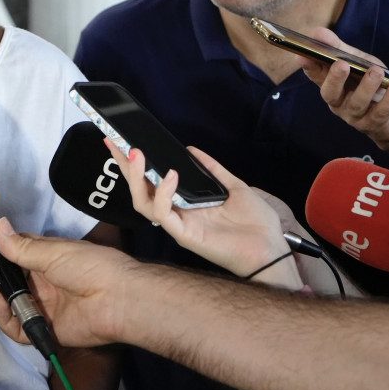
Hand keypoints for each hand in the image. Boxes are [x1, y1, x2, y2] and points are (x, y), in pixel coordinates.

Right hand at [0, 217, 132, 347]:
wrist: (117, 300)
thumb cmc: (90, 267)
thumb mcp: (52, 252)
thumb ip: (20, 246)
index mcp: (43, 258)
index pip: (7, 252)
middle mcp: (38, 281)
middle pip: (2, 277)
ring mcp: (39, 305)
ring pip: (4, 300)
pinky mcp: (42, 328)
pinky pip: (16, 326)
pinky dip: (5, 318)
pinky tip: (1, 305)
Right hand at [105, 140, 300, 287]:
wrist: (271, 247)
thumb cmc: (255, 223)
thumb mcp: (234, 187)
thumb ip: (213, 170)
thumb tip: (192, 150)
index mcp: (184, 203)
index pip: (151, 182)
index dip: (135, 164)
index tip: (122, 141)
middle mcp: (176, 214)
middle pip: (139, 191)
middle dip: (126, 167)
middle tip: (117, 143)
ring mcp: (178, 225)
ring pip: (143, 202)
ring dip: (137, 177)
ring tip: (137, 154)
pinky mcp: (184, 235)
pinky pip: (164, 214)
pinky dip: (163, 193)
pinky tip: (170, 175)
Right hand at [297, 27, 388, 149]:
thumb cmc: (369, 83)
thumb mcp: (356, 62)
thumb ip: (338, 48)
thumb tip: (317, 32)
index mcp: (330, 85)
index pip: (315, 75)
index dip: (308, 66)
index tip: (303, 55)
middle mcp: (338, 102)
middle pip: (330, 93)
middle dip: (334, 79)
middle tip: (341, 64)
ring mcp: (354, 115)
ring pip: (357, 103)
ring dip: (366, 86)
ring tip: (376, 71)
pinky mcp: (374, 124)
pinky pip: (380, 112)